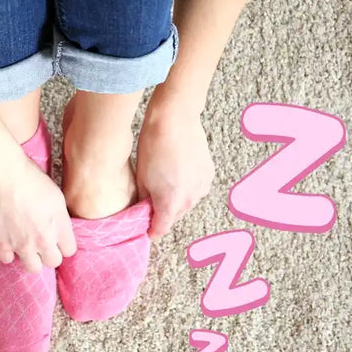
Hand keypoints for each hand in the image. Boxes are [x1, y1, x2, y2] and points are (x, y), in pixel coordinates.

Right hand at [0, 153, 76, 272]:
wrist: (2, 175)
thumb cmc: (29, 177)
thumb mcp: (55, 195)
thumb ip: (60, 217)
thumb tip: (58, 227)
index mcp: (60, 226)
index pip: (69, 251)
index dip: (62, 245)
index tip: (56, 239)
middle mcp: (44, 239)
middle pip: (53, 262)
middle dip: (48, 253)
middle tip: (40, 242)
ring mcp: (22, 244)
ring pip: (33, 267)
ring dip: (30, 257)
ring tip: (24, 245)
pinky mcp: (2, 244)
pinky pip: (8, 260)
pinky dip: (8, 252)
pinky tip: (7, 240)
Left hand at [136, 106, 214, 239]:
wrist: (174, 120)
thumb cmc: (152, 147)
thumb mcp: (142, 178)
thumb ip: (145, 201)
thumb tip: (145, 210)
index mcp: (171, 203)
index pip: (161, 229)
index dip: (151, 231)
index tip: (145, 230)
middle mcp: (190, 199)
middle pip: (174, 216)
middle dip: (163, 214)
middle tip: (150, 204)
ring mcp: (202, 186)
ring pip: (187, 203)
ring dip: (176, 200)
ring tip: (164, 183)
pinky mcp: (209, 174)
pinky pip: (196, 189)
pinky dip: (187, 187)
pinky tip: (176, 173)